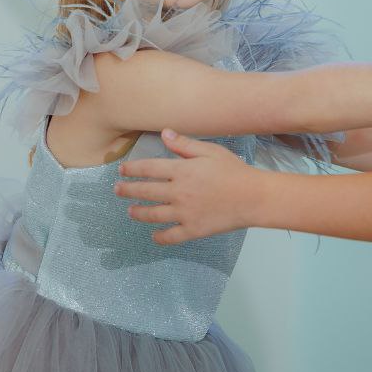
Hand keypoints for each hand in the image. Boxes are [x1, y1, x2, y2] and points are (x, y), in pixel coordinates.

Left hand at [115, 129, 263, 244]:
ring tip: (130, 211)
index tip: (122, 170)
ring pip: (153, 214)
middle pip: (145, 192)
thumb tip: (164, 134)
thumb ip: (185, 144)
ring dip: (138, 213)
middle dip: (127, 190)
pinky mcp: (193, 230)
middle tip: (117, 190)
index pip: (149, 168)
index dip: (132, 169)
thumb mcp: (210, 151)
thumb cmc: (234, 171)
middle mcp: (178, 192)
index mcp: (182, 171)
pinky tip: (154, 235)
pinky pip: (171, 236)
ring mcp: (184, 213)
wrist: (253, 198)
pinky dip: (160, 237)